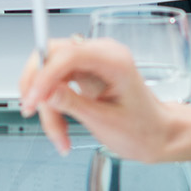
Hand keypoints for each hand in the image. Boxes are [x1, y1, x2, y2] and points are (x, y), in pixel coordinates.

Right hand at [18, 38, 174, 161]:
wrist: (157, 135)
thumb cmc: (143, 129)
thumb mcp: (106, 122)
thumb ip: (73, 104)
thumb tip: (45, 91)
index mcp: (114, 60)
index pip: (67, 55)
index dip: (44, 76)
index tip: (33, 100)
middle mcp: (101, 54)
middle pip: (51, 56)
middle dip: (38, 86)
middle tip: (32, 111)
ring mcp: (90, 62)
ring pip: (48, 73)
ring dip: (46, 106)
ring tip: (59, 135)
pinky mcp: (83, 73)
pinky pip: (54, 83)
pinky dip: (52, 106)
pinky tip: (60, 127)